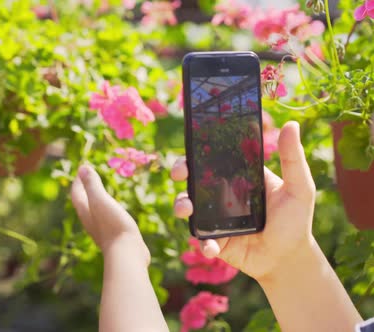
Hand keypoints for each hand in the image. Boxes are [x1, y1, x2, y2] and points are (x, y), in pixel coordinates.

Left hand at [71, 164, 149, 263]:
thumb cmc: (112, 224)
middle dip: (84, 190)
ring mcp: (102, 230)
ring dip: (95, 200)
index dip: (78, 181)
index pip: (77, 194)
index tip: (81, 169)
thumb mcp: (100, 200)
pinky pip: (106, 219)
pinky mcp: (114, 236)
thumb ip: (92, 184)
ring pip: (94, 212)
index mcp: (85, 212)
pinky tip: (114, 212)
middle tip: (87, 178)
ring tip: (100, 193)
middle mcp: (91, 221)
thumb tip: (82, 167)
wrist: (126, 253)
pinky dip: (107, 210)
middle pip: (83, 203)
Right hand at [172, 121, 316, 281]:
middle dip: (180, 171)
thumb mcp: (299, 187)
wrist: (289, 259)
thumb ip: (292, 158)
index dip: (198, 151)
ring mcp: (215, 218)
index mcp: (239, 178)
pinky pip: (201, 238)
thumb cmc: (295, 220)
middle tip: (179, 173)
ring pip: (189, 206)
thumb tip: (291, 125)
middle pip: (193, 178)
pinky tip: (212, 247)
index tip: (191, 147)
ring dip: (182, 205)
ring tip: (187, 210)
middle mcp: (222, 195)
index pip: (214, 159)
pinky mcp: (214, 240)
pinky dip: (203, 243)